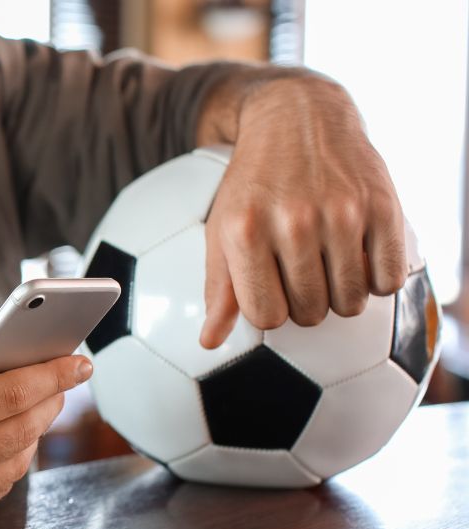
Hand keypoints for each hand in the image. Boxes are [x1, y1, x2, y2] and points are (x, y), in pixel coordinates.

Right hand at [0, 335, 91, 528]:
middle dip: (51, 398)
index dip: (49, 373)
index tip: (76, 359)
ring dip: (36, 430)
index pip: (7, 393)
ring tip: (39, 402)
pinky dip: (13, 460)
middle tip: (65, 375)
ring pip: (15, 461)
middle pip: (21, 428)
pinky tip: (10, 437)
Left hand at [199, 76, 407, 347]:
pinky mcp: (382, 206)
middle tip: (301, 273)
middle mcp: (293, 221)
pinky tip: (359, 256)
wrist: (297, 118)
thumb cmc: (253, 182)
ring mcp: (342, 213)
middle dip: (305, 304)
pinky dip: (376, 279)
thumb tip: (209, 342)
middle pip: (309, 313)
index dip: (271, 311)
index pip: (265, 317)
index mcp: (245, 230)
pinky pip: (388, 280)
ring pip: (350, 303)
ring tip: (328, 265)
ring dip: (341, 295)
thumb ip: (219, 288)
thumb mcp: (222, 228)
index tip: (272, 290)